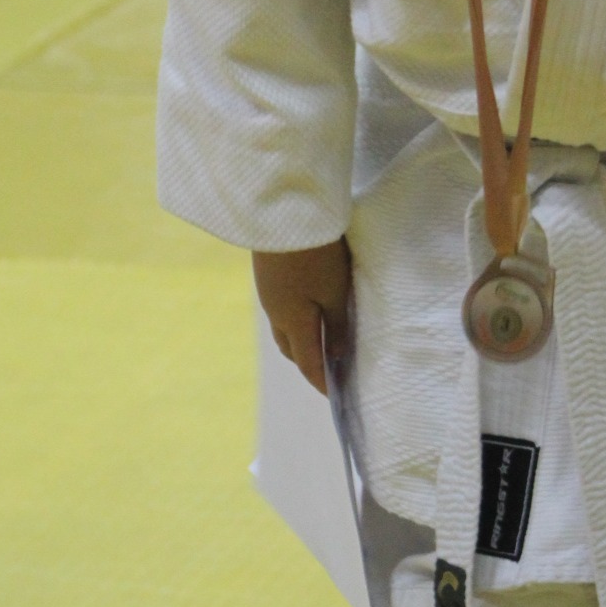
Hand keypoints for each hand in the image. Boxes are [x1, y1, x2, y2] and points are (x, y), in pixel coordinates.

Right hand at [255, 239, 352, 393]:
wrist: (280, 209)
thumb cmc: (315, 254)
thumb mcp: (335, 291)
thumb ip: (337, 324)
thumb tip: (336, 354)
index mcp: (292, 322)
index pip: (308, 363)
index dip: (322, 382)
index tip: (337, 397)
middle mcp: (274, 311)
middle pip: (291, 348)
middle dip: (309, 362)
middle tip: (331, 369)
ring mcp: (268, 291)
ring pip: (285, 326)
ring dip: (301, 338)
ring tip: (324, 338)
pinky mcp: (268, 273)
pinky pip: (281, 307)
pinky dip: (297, 317)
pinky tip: (310, 306)